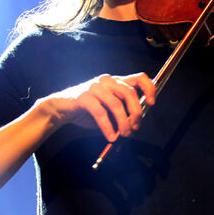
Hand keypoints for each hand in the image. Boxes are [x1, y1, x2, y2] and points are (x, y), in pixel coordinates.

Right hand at [37, 72, 155, 141]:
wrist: (61, 109)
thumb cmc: (87, 110)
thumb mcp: (109, 112)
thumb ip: (122, 114)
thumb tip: (136, 125)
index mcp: (116, 82)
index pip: (139, 78)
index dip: (149, 89)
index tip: (152, 103)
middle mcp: (107, 80)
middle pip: (129, 92)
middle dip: (136, 112)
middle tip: (136, 127)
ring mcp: (95, 87)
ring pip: (115, 103)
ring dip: (123, 122)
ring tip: (124, 135)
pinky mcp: (83, 96)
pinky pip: (100, 112)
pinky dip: (107, 127)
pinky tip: (110, 136)